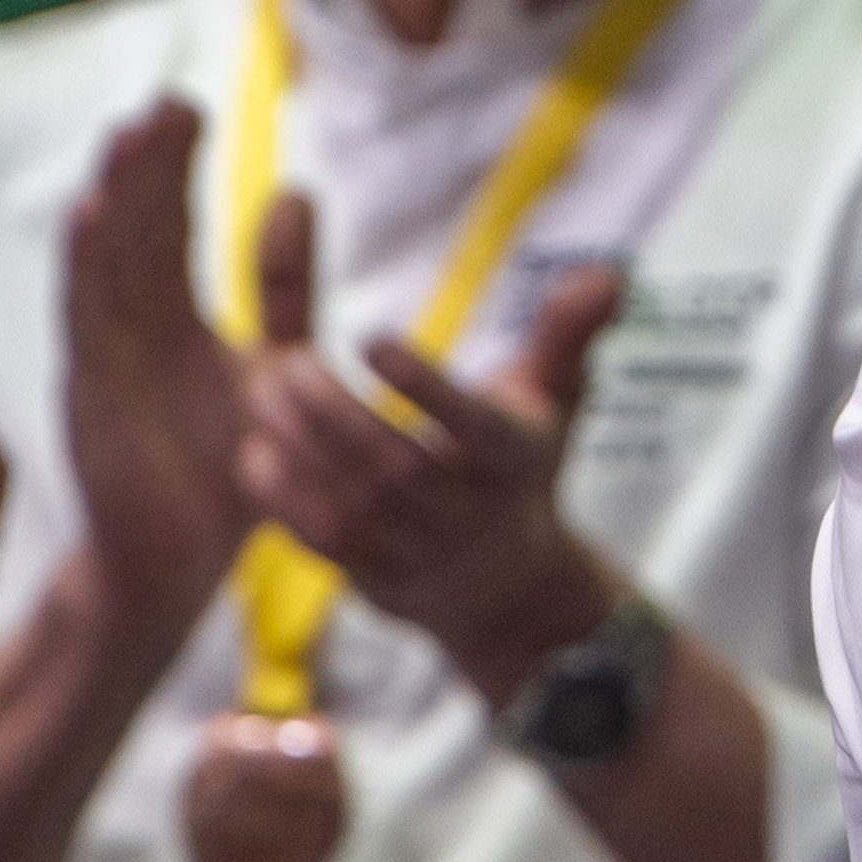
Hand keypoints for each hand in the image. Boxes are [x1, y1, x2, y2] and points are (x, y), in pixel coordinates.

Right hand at [57, 103, 254, 629]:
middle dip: (143, 164)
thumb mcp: (276, 365)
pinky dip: (83, 263)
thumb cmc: (227, 474)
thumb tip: (299, 190)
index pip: (166, 220)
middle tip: (164, 101)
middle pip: (130, 225)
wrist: (183, 564)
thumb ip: (289, 287)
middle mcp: (127, 325)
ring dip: (111, 196)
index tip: (189, 103)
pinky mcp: (88, 392)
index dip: (172, 163)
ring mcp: (102, 355)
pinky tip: (88, 212)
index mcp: (170, 314)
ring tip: (127, 135)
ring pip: (100, 258)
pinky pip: (82, 316)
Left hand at [231, 192, 625, 699]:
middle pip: (394, 463)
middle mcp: (466, 507)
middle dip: (334, 412)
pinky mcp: (376, 580)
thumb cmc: (522, 467)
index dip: (422, 385)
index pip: (469, 422)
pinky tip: (255, 455)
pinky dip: (286, 504)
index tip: (373, 340)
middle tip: (287, 361)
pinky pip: (325, 546)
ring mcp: (419, 549)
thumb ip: (568, 330)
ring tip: (260, 391)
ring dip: (300, 448)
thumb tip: (606, 270)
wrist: (508, 591)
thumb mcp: (556, 398)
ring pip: (352, 502)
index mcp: (509, 454)